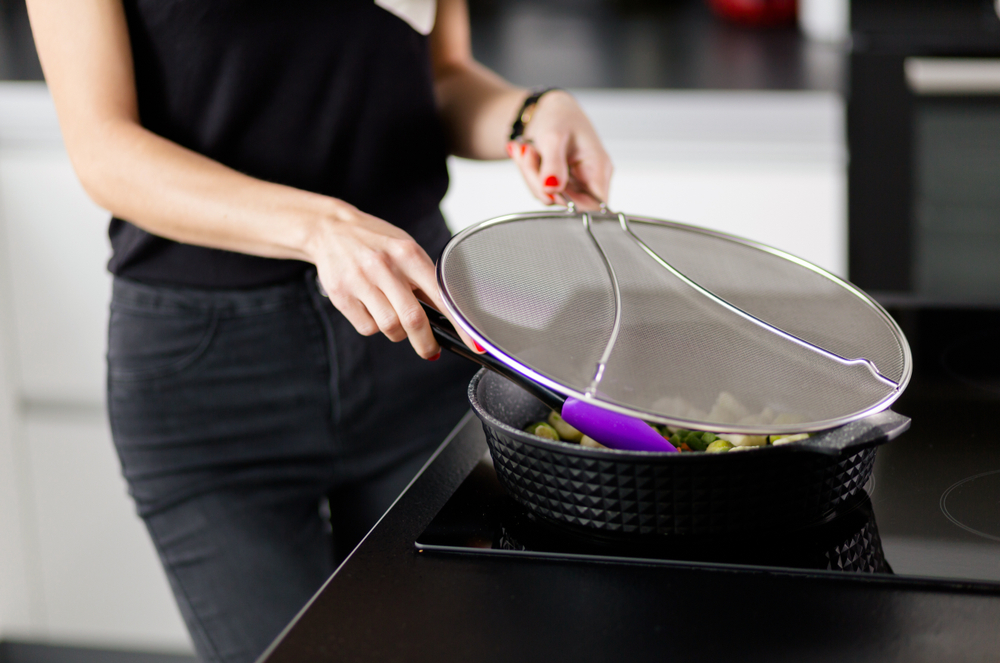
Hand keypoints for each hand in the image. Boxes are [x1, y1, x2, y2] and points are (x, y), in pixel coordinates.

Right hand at [307, 202, 479, 358]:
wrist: (330, 229)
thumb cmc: (375, 241)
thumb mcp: (405, 249)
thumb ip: (424, 278)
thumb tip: (448, 313)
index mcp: (408, 253)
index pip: (441, 295)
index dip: (459, 324)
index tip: (472, 343)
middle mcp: (385, 267)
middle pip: (414, 319)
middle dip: (426, 343)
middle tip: (431, 351)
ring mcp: (361, 281)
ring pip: (390, 327)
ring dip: (398, 333)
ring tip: (395, 320)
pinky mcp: (341, 296)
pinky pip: (368, 328)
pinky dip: (375, 327)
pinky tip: (373, 310)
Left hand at [506, 90, 612, 210]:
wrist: (548, 110)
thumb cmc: (560, 116)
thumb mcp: (554, 136)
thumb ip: (553, 164)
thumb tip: (551, 189)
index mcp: (598, 168)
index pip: (595, 207)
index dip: (572, 207)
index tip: (551, 189)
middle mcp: (590, 179)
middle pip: (568, 205)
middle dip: (540, 184)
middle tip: (529, 155)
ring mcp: (575, 184)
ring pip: (549, 198)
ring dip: (531, 176)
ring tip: (529, 150)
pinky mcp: (561, 185)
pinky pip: (542, 191)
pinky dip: (530, 174)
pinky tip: (530, 155)